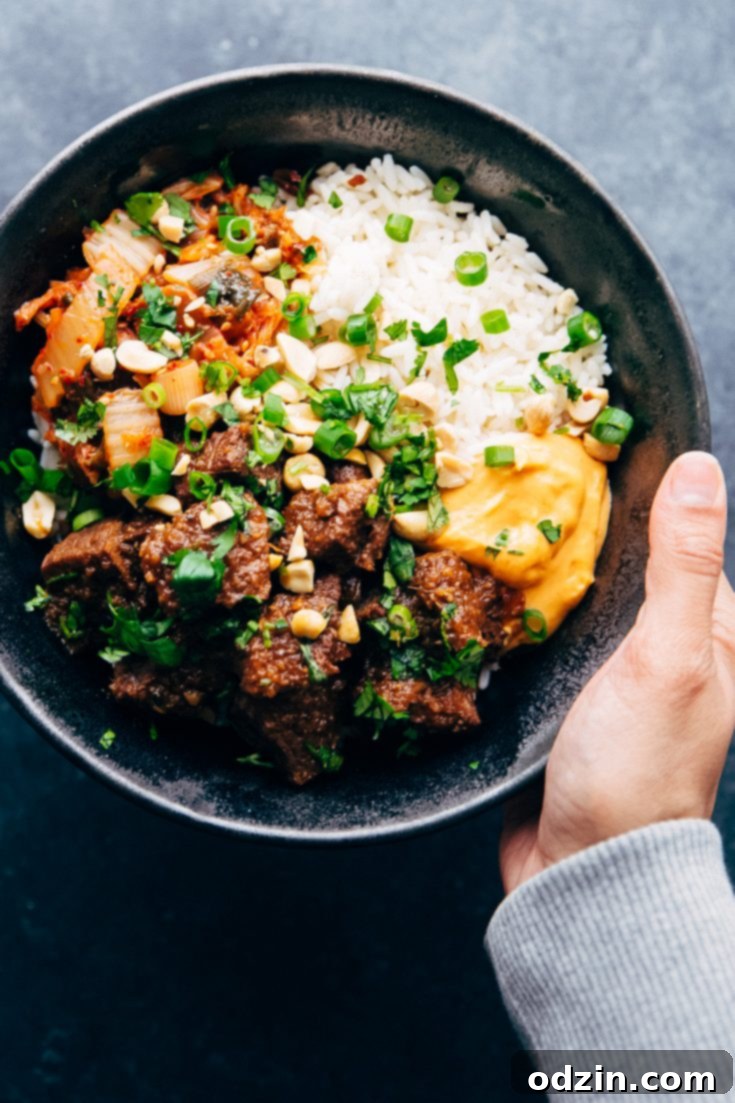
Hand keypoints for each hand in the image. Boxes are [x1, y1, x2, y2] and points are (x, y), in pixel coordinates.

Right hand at [500, 451, 734, 893]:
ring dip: (543, 576)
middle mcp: (668, 653)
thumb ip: (681, 564)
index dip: (636, 495)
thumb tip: (698, 466)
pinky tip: (489, 600)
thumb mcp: (670, 656)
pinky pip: (547, 642)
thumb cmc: (638, 770)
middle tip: (518, 491)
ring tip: (494, 530)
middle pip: (621, 569)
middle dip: (577, 535)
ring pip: (577, 604)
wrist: (582, 872)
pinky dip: (524, 620)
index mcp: (713, 636)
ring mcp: (615, 679)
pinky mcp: (567, 702)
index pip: (678, 541)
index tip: (582, 453)